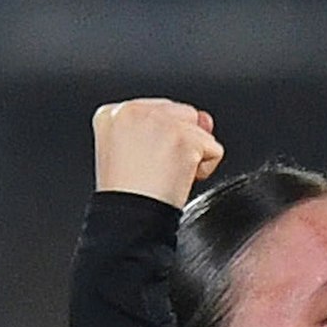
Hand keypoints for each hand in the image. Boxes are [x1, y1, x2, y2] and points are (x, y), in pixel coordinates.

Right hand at [91, 97, 223, 207]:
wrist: (129, 216)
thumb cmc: (128, 195)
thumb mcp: (131, 152)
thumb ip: (162, 127)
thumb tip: (203, 119)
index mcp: (112, 113)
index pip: (158, 112)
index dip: (163, 140)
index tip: (150, 162)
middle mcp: (135, 110)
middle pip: (183, 115)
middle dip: (181, 143)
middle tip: (161, 170)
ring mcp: (161, 121)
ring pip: (200, 131)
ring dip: (193, 155)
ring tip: (168, 175)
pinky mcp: (183, 136)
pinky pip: (214, 149)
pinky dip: (205, 170)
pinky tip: (180, 180)